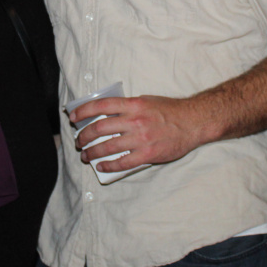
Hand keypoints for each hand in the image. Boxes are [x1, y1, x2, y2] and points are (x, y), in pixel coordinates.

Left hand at [70, 95, 206, 171]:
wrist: (193, 122)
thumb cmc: (170, 111)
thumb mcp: (146, 100)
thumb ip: (128, 107)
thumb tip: (107, 113)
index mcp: (133, 104)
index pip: (101, 106)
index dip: (83, 111)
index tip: (73, 118)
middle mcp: (135, 120)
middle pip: (100, 128)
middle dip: (84, 136)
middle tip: (78, 141)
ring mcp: (141, 138)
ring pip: (108, 147)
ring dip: (92, 153)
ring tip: (85, 156)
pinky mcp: (148, 154)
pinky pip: (123, 162)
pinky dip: (109, 165)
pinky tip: (101, 165)